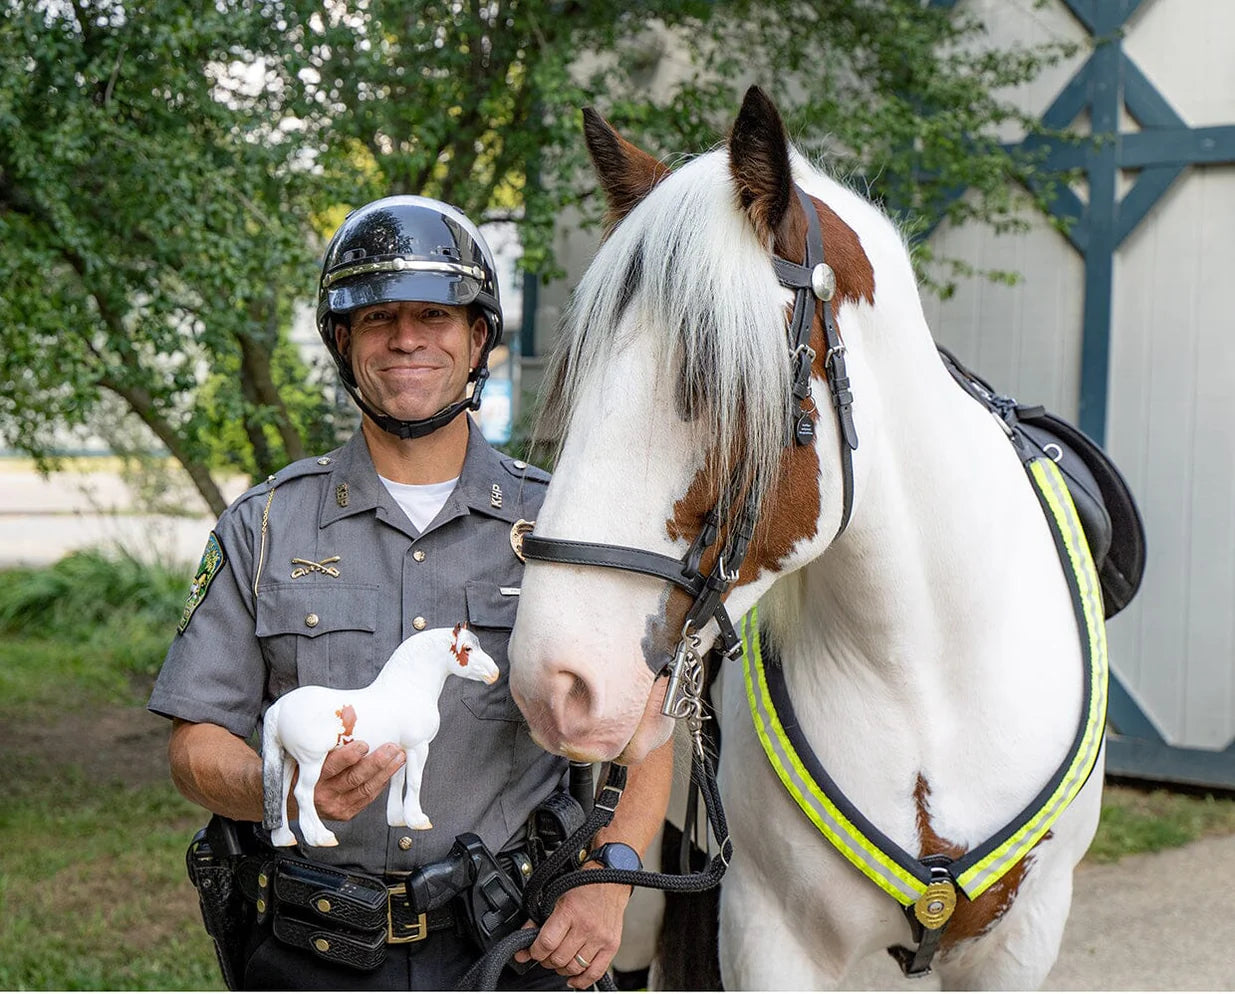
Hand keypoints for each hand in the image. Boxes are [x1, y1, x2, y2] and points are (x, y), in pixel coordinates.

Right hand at [289, 740, 404, 822]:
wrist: (291, 799)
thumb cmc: (301, 768)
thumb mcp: (304, 755)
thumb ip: (321, 744)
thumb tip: (348, 717)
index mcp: (310, 777)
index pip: (332, 766)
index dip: (349, 756)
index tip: (365, 743)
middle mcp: (322, 794)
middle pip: (354, 778)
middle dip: (377, 762)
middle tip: (392, 747)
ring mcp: (335, 807)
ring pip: (366, 788)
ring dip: (386, 771)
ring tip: (399, 756)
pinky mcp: (345, 814)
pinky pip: (367, 797)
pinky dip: (381, 782)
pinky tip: (391, 768)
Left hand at [513, 879, 630, 989]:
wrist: (610, 882)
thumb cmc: (582, 887)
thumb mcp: (556, 897)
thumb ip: (538, 920)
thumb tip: (522, 943)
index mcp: (570, 912)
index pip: (546, 943)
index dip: (535, 952)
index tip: (532, 951)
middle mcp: (586, 927)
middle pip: (559, 959)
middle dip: (547, 960)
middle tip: (546, 954)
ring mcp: (600, 938)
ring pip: (573, 968)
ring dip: (562, 969)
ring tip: (559, 960)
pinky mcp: (611, 946)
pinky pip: (595, 973)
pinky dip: (581, 981)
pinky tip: (573, 978)